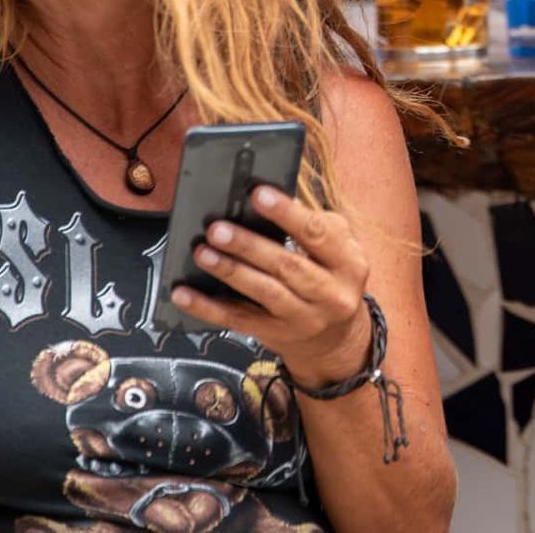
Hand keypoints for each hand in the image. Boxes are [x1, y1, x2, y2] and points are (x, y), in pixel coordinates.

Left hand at [171, 184, 372, 384]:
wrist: (337, 338)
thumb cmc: (332, 277)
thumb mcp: (339, 250)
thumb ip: (314, 226)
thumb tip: (268, 201)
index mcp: (350, 263)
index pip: (318, 234)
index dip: (287, 213)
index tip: (257, 194)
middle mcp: (332, 294)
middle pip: (288, 266)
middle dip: (250, 246)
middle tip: (217, 228)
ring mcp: (304, 319)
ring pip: (264, 293)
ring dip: (230, 272)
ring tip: (203, 252)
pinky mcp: (276, 336)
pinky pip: (239, 321)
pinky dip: (208, 307)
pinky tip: (184, 294)